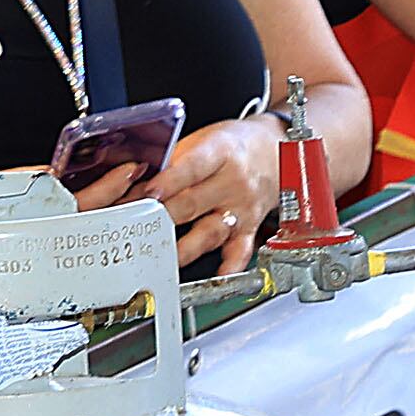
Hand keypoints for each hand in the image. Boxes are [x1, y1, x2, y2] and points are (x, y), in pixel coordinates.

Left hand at [149, 119, 277, 278]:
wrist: (278, 153)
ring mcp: (242, 207)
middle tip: (136, 228)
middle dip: (162, 216)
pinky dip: (230, 265)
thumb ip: (173, 161)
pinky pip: (241, 249)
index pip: (192, 168)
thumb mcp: (204, 140)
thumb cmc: (235, 147)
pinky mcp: (250, 227)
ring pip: (211, 230)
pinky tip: (218, 275)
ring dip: (186, 247)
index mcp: (220, 153)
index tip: (149, 193)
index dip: (169, 182)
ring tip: (163, 257)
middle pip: (193, 203)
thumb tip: (136, 183)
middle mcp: (233, 182)